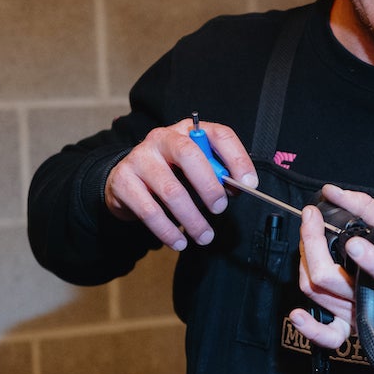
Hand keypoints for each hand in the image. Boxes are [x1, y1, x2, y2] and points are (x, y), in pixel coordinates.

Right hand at [104, 119, 256, 250]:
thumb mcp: (194, 170)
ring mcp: (140, 158)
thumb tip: (234, 189)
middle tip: (220, 209)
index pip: (218, 135)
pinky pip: (149, 210)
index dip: (237, 158)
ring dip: (191, 218)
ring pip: (171, 190)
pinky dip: (167, 231)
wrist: (125, 182)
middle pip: (189, 154)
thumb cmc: (169, 174)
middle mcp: (162, 138)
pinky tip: (179, 242)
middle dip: (209, 186)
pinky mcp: (124, 181)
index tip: (249, 184)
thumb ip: (215, 175)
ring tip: (204, 236)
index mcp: (187, 131)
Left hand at [288, 184, 373, 349]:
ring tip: (307, 239)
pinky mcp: (351, 326)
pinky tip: (297, 315)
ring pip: (319, 293)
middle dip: (312, 245)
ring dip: (305, 262)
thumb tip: (334, 193)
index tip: (354, 243)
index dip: (369, 260)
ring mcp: (359, 314)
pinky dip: (310, 329)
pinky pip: (327, 336)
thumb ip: (368, 208)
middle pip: (332, 279)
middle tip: (310, 218)